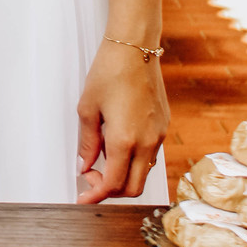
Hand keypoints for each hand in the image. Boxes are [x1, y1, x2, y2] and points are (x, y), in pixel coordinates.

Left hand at [76, 39, 168, 204]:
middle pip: (133, 187)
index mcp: (125, 140)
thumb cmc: (109, 71)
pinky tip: (118, 145)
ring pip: (144, 172)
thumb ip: (87, 142)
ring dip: (124, 175)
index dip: (95, 196)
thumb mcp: (87, 107)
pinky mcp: (164, 125)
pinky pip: (151, 154)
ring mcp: (159, 134)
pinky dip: (134, 160)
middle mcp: (147, 142)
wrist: (135, 46)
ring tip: (101, 158)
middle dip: (111, 191)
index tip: (83, 199)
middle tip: (91, 178)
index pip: (113, 184)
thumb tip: (84, 165)